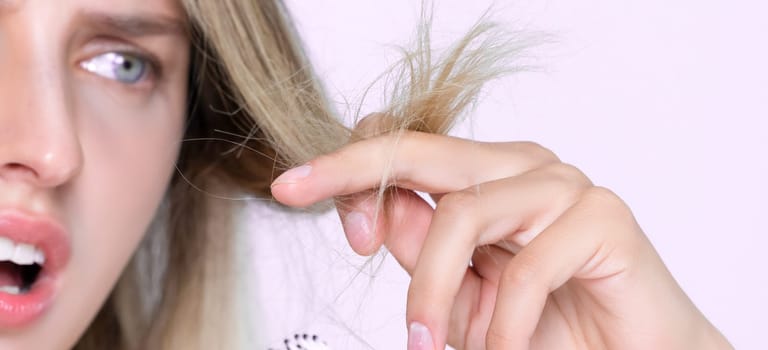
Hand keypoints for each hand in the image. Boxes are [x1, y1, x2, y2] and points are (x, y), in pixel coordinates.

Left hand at [271, 122, 730, 348]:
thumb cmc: (552, 324)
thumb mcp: (464, 291)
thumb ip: (422, 248)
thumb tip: (373, 213)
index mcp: (488, 176)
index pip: (407, 148)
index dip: (347, 164)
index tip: (290, 188)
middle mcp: (523, 167)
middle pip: (422, 154)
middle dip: (352, 175)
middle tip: (295, 194)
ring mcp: (564, 185)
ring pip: (463, 215)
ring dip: (434, 292)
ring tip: (432, 343)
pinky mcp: (603, 217)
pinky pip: (528, 265)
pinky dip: (503, 321)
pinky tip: (503, 347)